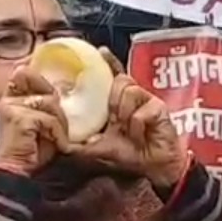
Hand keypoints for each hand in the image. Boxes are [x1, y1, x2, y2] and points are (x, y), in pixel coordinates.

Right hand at [0, 66, 69, 175]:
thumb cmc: (31, 153)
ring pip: (50, 104)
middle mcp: (8, 100)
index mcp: (10, 99)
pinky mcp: (19, 118)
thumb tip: (65, 94)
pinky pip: (50, 120)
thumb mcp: (42, 125)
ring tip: (58, 142)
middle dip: (58, 112)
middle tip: (60, 132)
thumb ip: (47, 108)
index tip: (53, 89)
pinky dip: (58, 135)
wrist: (16, 175)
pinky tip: (57, 147)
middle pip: (46, 91)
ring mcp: (12, 108)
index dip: (41, 79)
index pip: (24, 73)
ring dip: (60, 126)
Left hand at [68, 52, 189, 189]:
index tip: (100, 52)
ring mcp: (147, 101)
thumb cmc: (130, 156)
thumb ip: (81, 144)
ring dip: (125, 114)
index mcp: (119, 103)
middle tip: (116, 121)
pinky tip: (141, 135)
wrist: (154, 168)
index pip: (113, 77)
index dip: (109, 62)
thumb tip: (62, 144)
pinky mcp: (159, 108)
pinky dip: (137, 126)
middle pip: (120, 80)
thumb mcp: (99, 149)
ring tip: (129, 131)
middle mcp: (133, 98)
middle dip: (114, 101)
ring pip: (129, 91)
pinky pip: (140, 110)